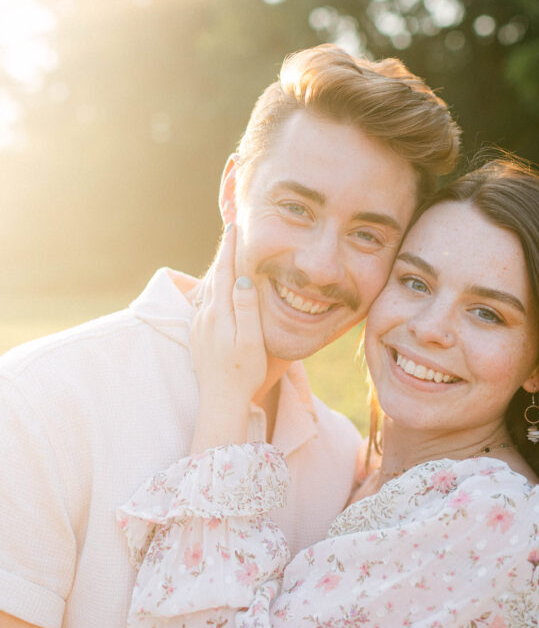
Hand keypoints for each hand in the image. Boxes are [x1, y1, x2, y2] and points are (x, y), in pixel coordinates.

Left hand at [190, 224, 266, 450]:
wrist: (220, 401)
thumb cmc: (242, 373)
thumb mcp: (251, 340)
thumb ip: (246, 308)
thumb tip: (243, 278)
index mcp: (219, 314)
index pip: (224, 272)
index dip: (229, 248)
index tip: (234, 226)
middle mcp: (205, 316)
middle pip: (214, 276)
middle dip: (223, 253)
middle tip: (231, 230)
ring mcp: (200, 326)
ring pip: (208, 289)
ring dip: (218, 269)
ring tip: (226, 253)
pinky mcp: (199, 336)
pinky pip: (206, 302)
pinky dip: (213, 287)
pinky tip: (216, 287)